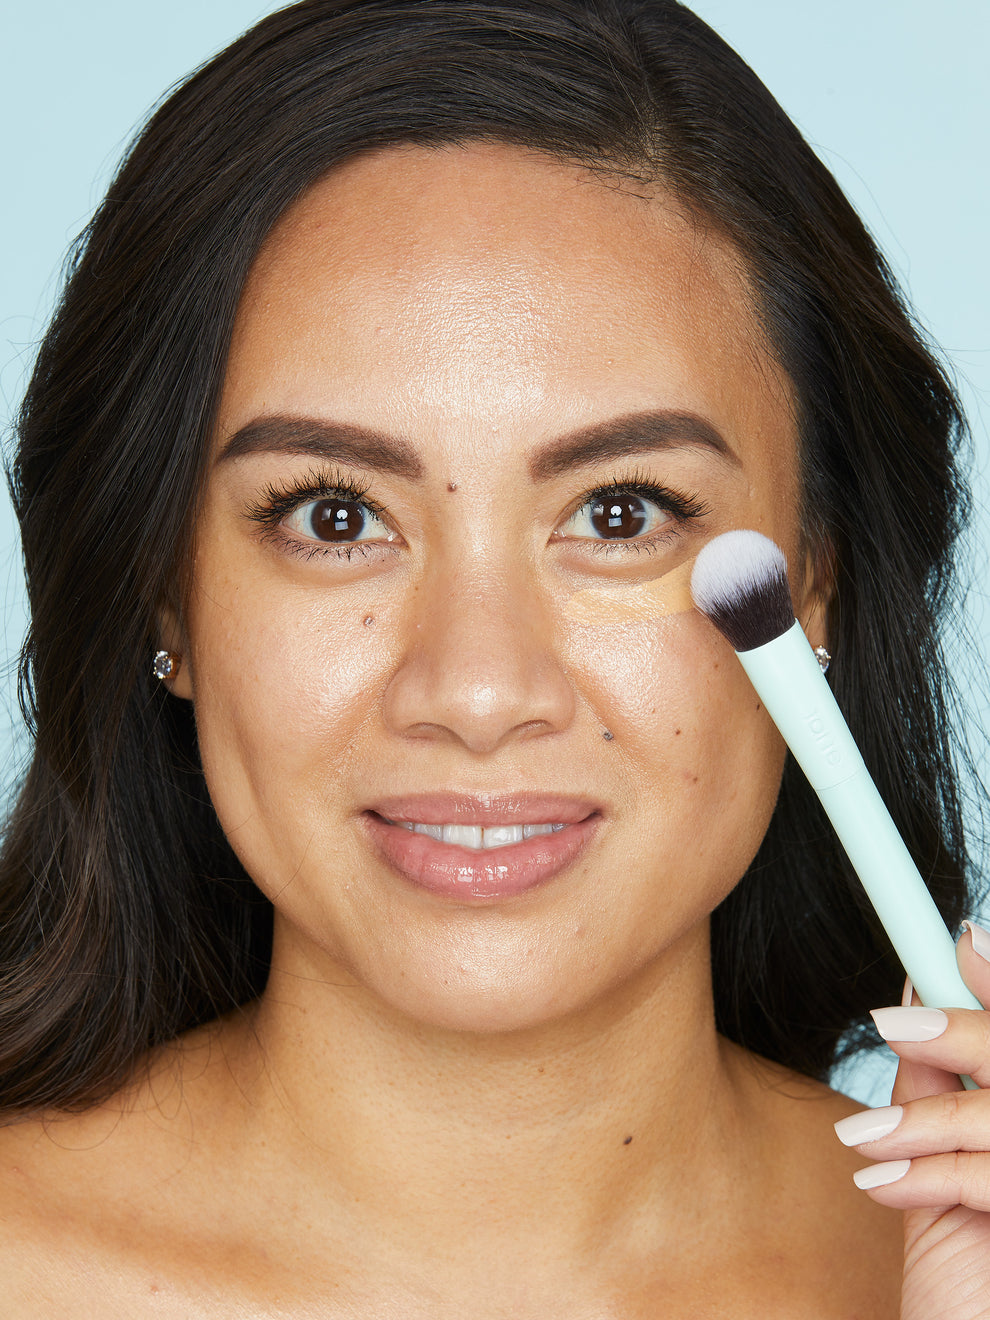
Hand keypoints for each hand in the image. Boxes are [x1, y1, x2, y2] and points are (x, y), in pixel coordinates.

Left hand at [833, 922, 989, 1319]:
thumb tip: (918, 998)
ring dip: (924, 1120)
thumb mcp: (945, 1167)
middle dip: (963, 1031)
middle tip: (887, 1023)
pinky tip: (883, 1186)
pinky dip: (929, 1174)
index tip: (963, 937)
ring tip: (864, 1140)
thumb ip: (945, 1086)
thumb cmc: (966, 1277)